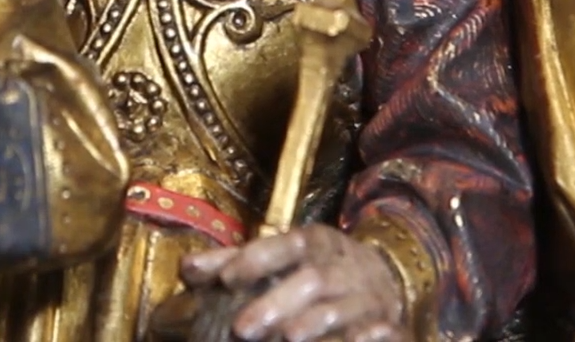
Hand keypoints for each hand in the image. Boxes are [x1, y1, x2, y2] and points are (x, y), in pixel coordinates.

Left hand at [180, 225, 405, 341]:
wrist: (384, 278)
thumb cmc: (316, 268)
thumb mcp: (281, 257)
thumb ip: (235, 262)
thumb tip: (188, 268)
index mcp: (314, 242)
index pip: (286, 244)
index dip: (258, 259)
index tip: (228, 279)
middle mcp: (342, 264)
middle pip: (312, 279)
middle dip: (277, 303)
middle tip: (242, 328)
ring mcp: (366, 293)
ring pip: (342, 305)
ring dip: (314, 322)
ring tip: (287, 339)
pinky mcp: (386, 321)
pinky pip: (381, 329)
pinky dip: (363, 338)